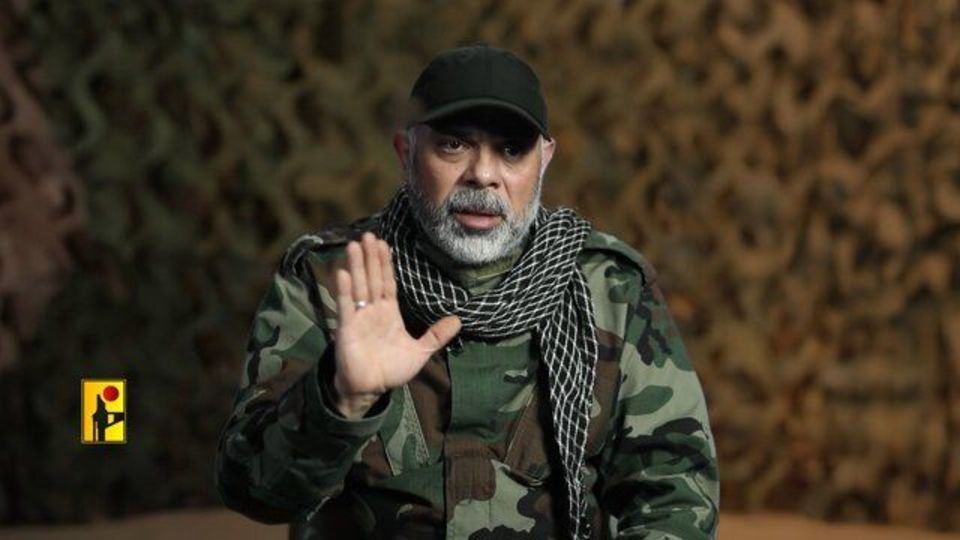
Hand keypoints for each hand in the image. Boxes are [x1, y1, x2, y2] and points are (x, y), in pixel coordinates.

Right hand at [331, 232, 460, 418]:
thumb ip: (436, 335)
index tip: (384, 243)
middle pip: (372, 278)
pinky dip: (344, 291)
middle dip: (370, 258)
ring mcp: (358, 318)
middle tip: (368, 235)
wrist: (371, 389)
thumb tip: (458, 321)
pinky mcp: (346, 329)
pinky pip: (345, 307)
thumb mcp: (420, 351)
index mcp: (389, 313)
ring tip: (354, 245)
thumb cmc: (392, 369)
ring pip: (358, 287)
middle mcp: (372, 311)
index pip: (387, 282)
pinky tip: (342, 273)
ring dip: (356, 266)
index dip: (385, 263)